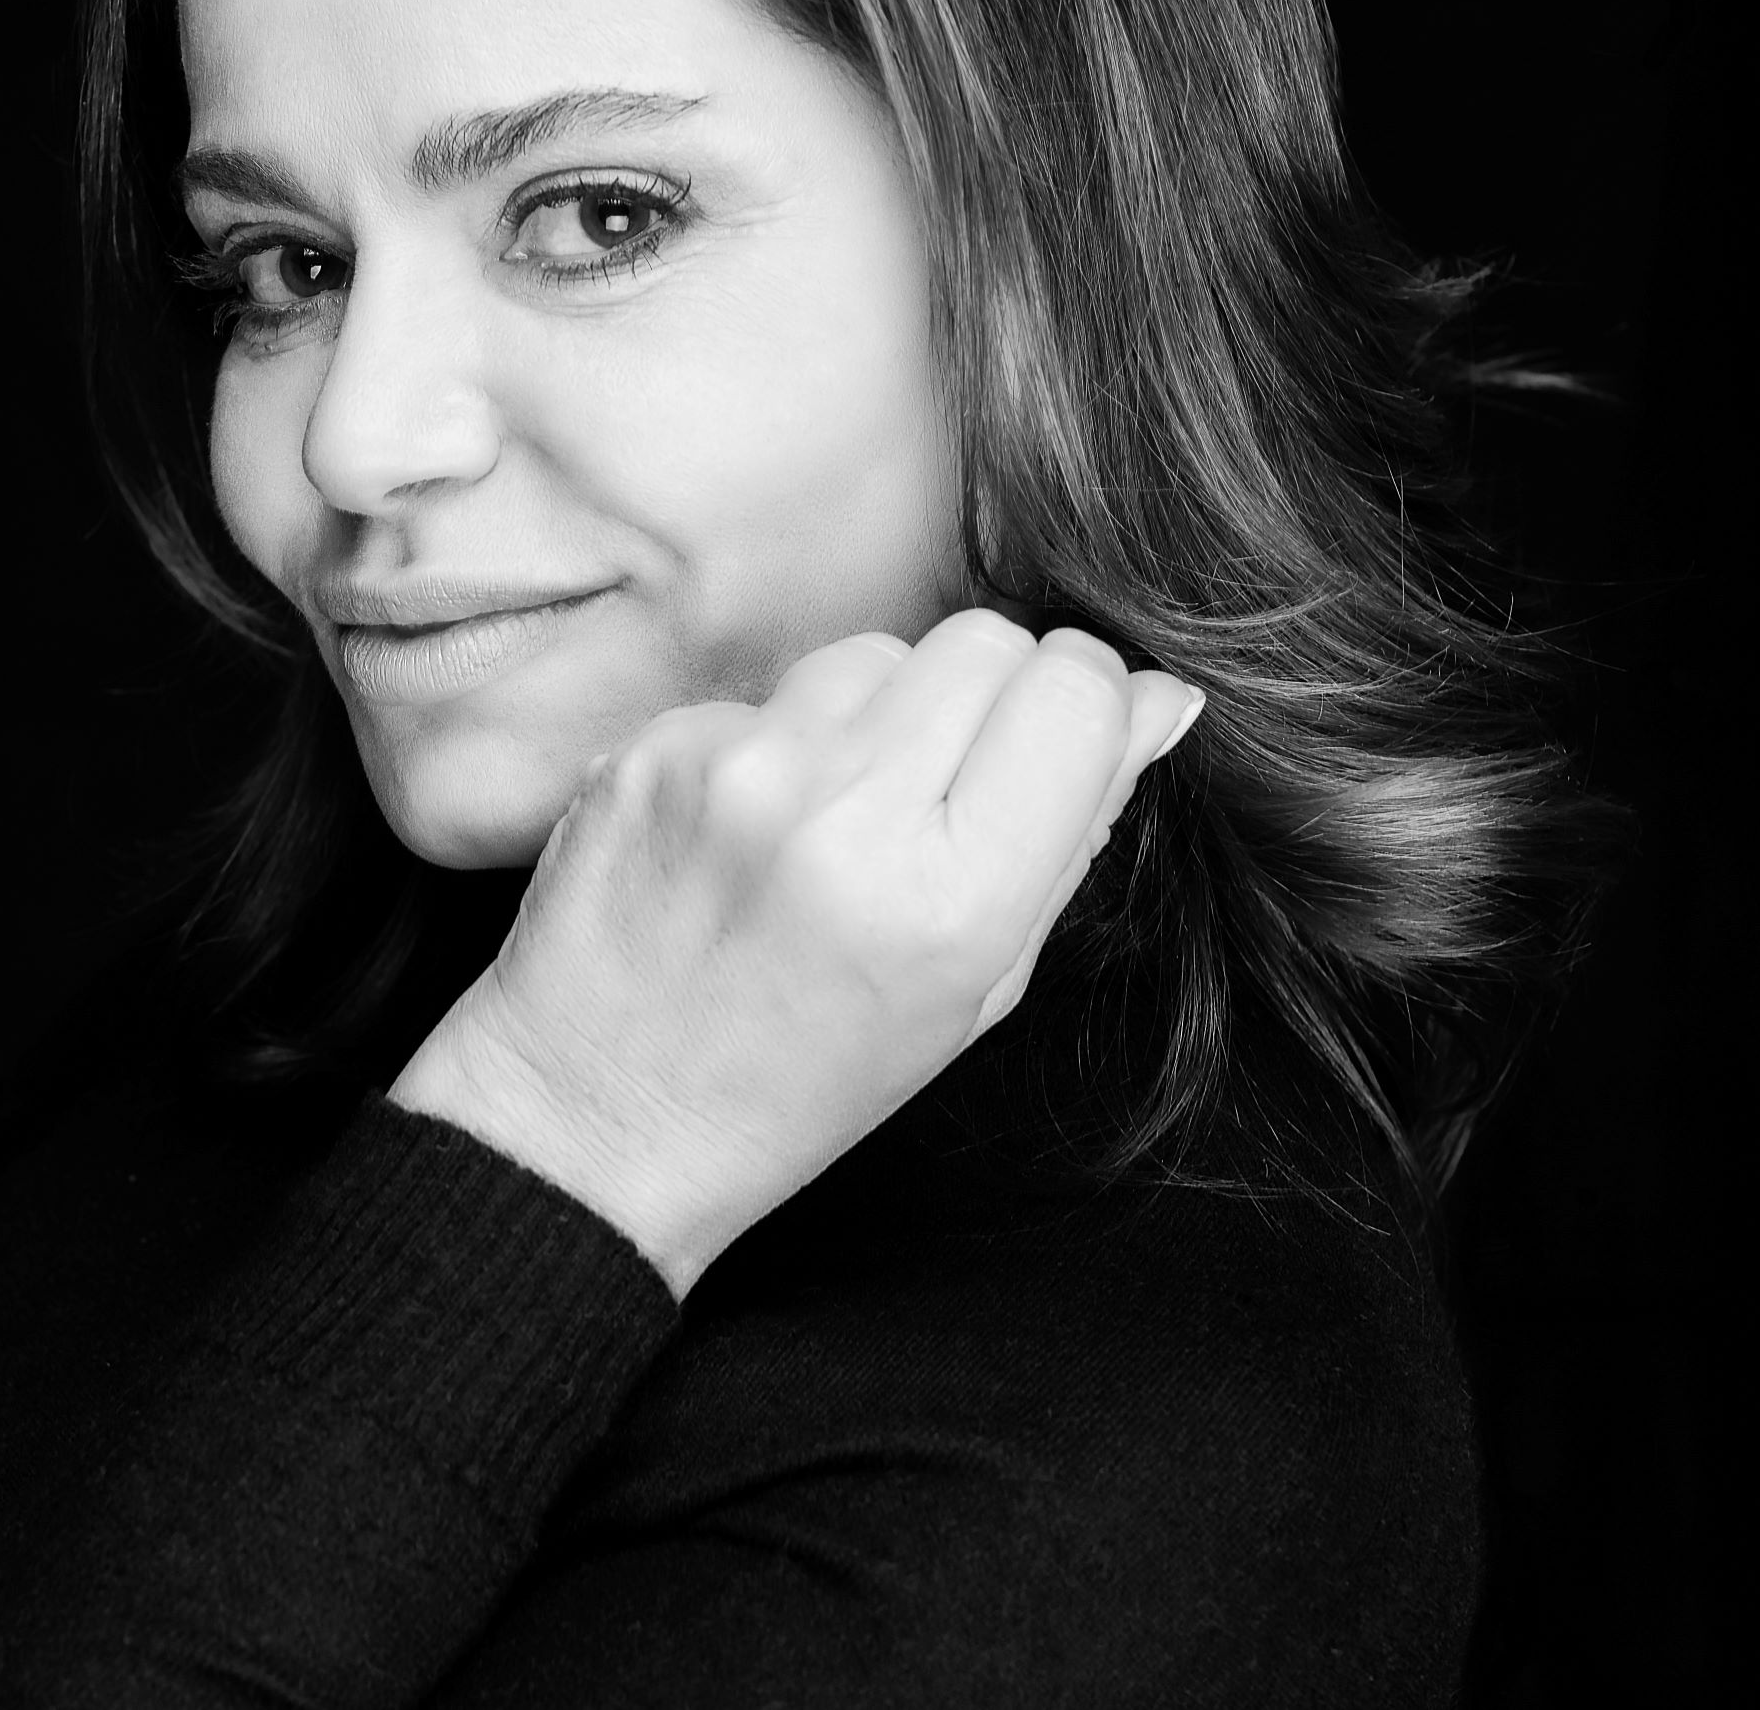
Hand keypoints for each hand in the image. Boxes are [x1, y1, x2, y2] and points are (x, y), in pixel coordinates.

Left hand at [386, 613, 1202, 1297]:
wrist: (598, 1119)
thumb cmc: (805, 1074)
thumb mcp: (978, 988)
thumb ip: (1073, 835)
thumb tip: (1161, 699)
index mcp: (951, 900)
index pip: (1076, 690)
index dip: (1087, 701)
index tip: (1062, 741)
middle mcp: (845, 815)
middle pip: (986, 641)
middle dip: (992, 694)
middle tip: (949, 784)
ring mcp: (738, 769)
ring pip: (877, 648)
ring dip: (882, 709)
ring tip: (840, 814)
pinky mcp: (655, 746)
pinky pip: (770, 689)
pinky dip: (781, 739)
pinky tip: (753, 826)